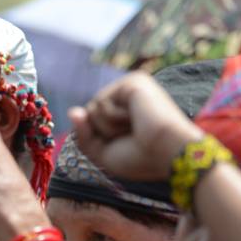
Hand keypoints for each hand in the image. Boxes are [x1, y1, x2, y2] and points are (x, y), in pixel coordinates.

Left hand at [69, 72, 202, 180]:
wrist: (168, 155)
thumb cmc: (141, 159)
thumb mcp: (103, 153)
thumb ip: (83, 135)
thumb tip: (72, 111)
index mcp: (124, 111)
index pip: (91, 122)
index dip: (99, 140)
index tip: (127, 144)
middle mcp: (128, 96)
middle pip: (88, 115)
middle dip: (102, 134)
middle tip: (131, 137)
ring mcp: (131, 86)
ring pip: (92, 109)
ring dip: (109, 128)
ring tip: (135, 128)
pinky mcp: (133, 82)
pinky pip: (101, 103)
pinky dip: (113, 119)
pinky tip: (136, 119)